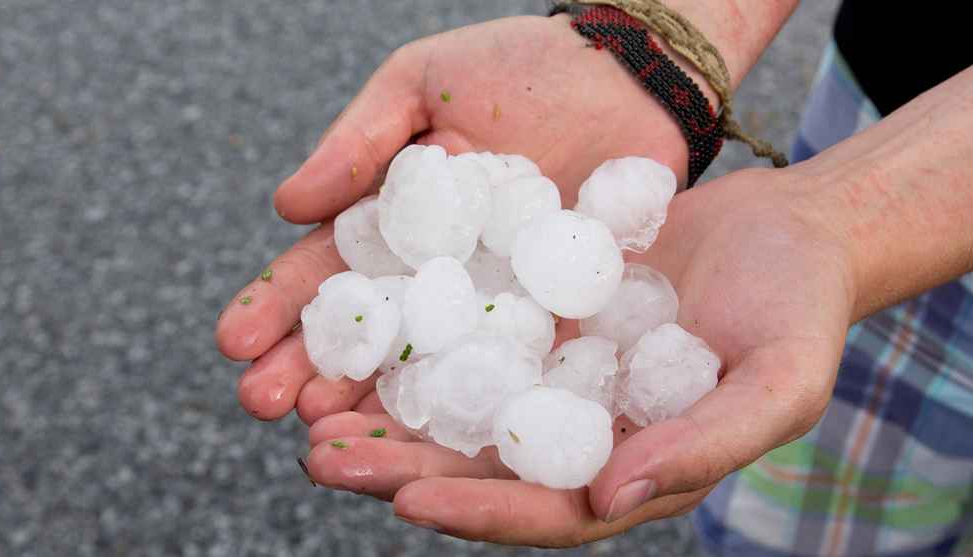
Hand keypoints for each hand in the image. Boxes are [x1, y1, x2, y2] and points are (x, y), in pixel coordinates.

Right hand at [216, 14, 697, 422]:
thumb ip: (357, 143)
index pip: (324, 272)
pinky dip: (469, 402)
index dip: (278, 306)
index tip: (233, 341)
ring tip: (323, 433)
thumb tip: (285, 206)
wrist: (626, 76)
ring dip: (371, 404)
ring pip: (423, 365)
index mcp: (394, 224)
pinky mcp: (554, 318)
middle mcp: (434, 275)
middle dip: (308, 370)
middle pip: (365, 333)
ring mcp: (492, 303)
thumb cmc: (518, 67)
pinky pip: (508, 366)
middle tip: (262, 404)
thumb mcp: (420, 84)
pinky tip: (428, 434)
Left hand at [301, 166, 856, 546]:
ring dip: (389, 411)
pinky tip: (366, 329)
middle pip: (481, 465)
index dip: (477, 510)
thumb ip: (706, 444)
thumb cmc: (799, 314)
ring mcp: (556, 372)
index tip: (406, 501)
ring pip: (461, 403)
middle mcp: (581, 430)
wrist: (789, 231)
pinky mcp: (541, 313)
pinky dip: (419, 338)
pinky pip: (471, 330)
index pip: (545, 510)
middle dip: (401, 470)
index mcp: (631, 469)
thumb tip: (611, 500)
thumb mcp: (780, 384)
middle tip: (322, 459)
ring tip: (313, 411)